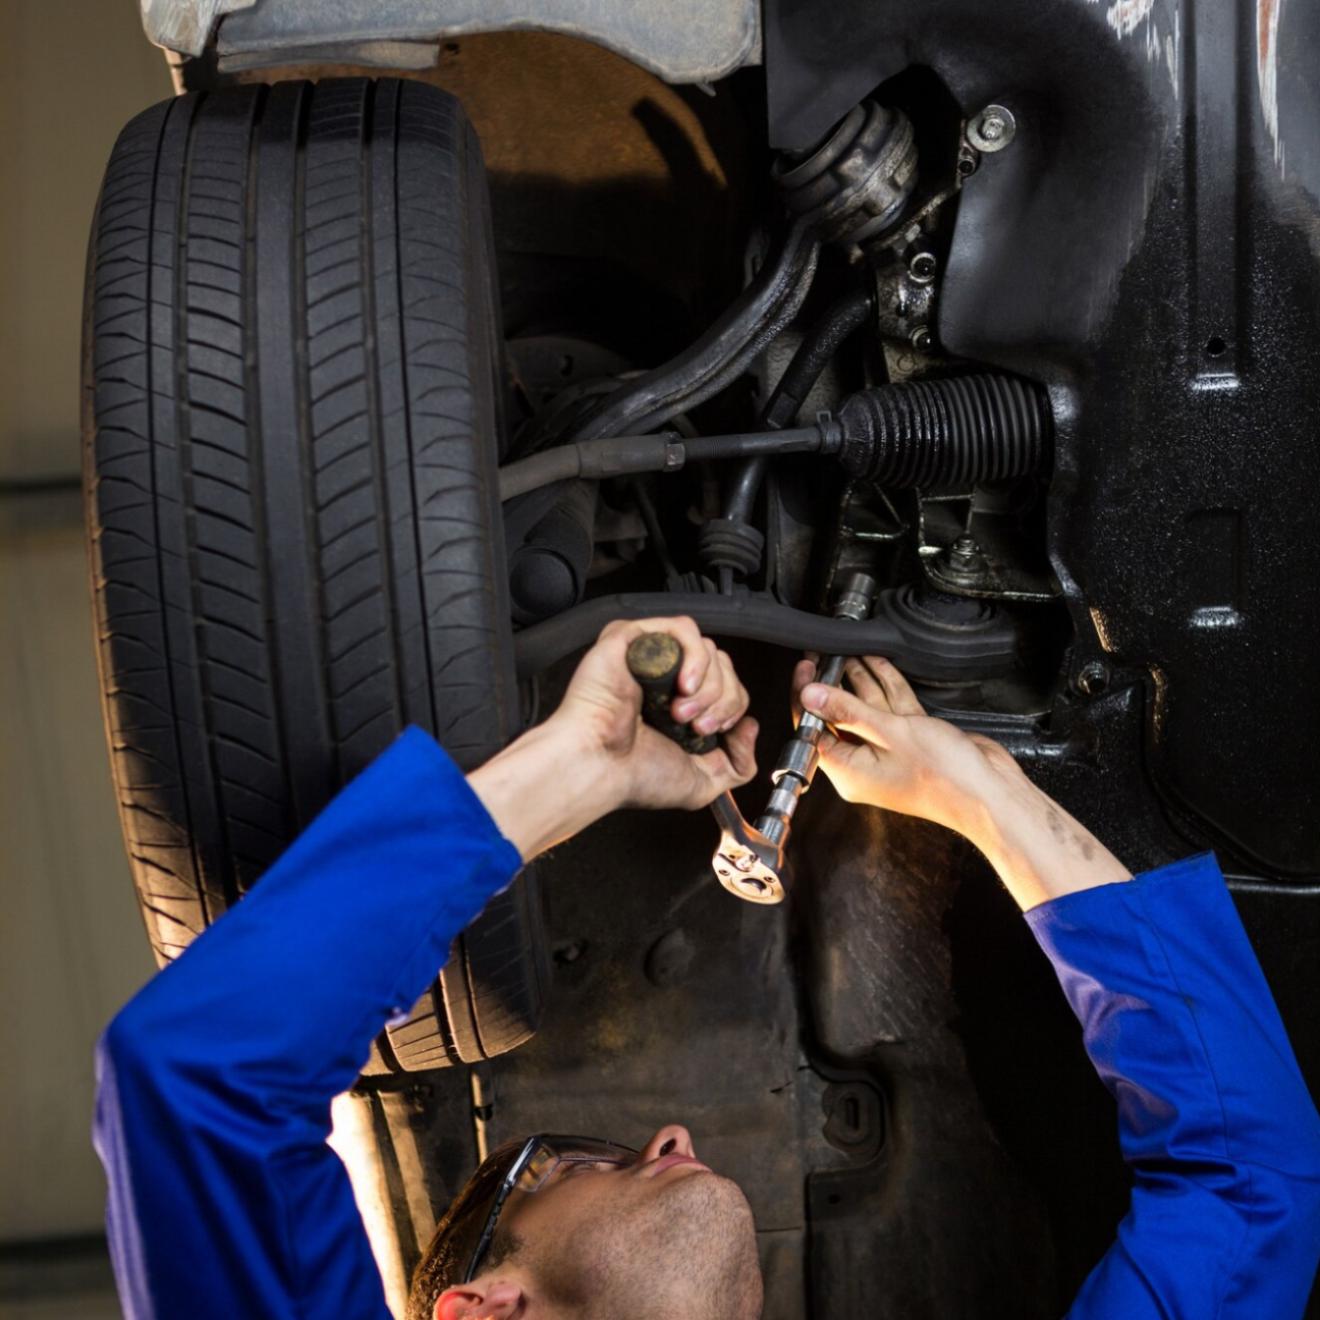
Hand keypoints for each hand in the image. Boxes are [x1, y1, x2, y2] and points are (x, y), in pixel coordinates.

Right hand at [547, 616, 757, 811]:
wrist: (599, 767)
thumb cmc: (633, 776)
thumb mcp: (703, 782)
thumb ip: (739, 763)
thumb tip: (750, 726)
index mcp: (681, 706)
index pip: (729, 686)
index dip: (732, 707)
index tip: (712, 733)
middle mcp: (667, 679)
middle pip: (724, 666)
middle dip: (722, 700)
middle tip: (696, 728)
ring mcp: (651, 656)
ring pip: (708, 649)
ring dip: (708, 685)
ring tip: (680, 713)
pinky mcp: (633, 637)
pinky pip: (683, 628)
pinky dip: (695, 657)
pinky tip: (683, 685)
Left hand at [792, 654, 1019, 835]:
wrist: (989, 793)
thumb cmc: (943, 777)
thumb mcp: (889, 734)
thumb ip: (848, 710)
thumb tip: (811, 696)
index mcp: (849, 772)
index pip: (814, 729)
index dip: (806, 697)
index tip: (807, 669)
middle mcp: (864, 764)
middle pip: (839, 717)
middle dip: (832, 684)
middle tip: (823, 656)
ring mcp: (888, 752)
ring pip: (867, 709)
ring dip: (859, 679)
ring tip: (845, 651)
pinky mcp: (911, 741)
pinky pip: (891, 710)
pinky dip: (886, 686)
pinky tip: (876, 663)